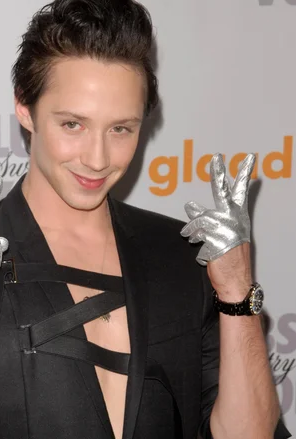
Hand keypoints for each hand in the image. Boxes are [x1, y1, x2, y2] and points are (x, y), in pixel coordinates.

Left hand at [180, 153, 254, 295]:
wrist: (235, 281)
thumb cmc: (230, 257)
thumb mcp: (226, 234)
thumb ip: (209, 218)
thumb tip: (190, 205)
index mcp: (239, 216)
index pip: (243, 191)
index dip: (244, 173)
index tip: (249, 157)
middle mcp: (234, 220)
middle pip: (224, 193)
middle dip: (219, 175)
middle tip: (216, 158)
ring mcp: (226, 229)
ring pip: (201, 218)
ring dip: (192, 228)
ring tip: (191, 235)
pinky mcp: (215, 240)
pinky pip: (197, 233)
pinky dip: (194, 239)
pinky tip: (197, 246)